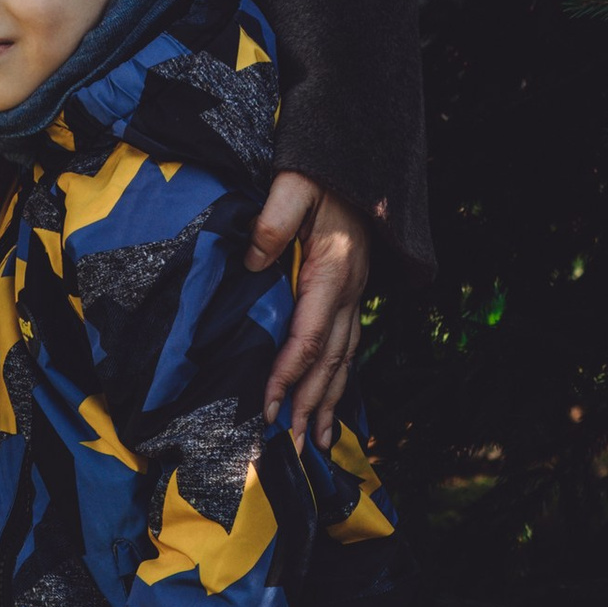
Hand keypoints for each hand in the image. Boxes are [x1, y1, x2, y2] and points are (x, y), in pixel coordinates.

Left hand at [245, 171, 371, 449]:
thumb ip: (271, 223)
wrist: (356, 161)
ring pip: (344, 359)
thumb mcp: (291, 187)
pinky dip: (340, 379)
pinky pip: (348, 346)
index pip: (309, 337)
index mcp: (333, 272)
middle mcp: (349, 292)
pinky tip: (331, 402)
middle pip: (331, 360)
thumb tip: (252, 266)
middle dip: (311, 405)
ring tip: (316, 440)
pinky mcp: (351, 294)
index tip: (269, 408)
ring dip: (329, 402)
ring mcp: (354, 295)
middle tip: (292, 445)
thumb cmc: (319, 174)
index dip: (288, 376)